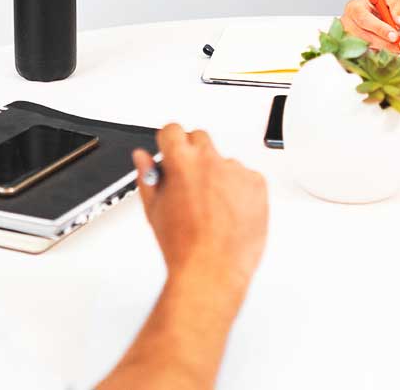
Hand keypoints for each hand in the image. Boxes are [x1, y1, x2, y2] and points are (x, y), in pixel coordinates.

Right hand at [131, 125, 267, 293]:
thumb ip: (148, 176)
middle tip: (191, 181)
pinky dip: (239, 190)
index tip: (171, 151)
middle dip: (193, 153)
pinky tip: (229, 212)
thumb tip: (143, 159)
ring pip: (224, 161)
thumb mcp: (154, 209)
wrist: (212, 269)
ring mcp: (236, 171)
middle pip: (200, 138)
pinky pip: (246, 178)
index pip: (173, 130)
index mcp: (181, 162)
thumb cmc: (183, 245)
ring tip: (212, 207)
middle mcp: (210, 160)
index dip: (170, 142)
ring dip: (218, 175)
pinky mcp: (257, 184)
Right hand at [341, 0, 399, 52]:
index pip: (364, 19)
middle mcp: (348, 23)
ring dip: (386, 50)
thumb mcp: (392, 1)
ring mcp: (348, 38)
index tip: (394, 36)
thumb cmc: (381, 7)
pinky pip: (367, 55)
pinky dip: (382, 54)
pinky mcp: (352, 49)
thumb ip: (397, 8)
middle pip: (364, 37)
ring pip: (366, 48)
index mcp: (354, 8)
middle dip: (385, 43)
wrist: (375, 15)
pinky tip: (394, 49)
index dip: (379, 29)